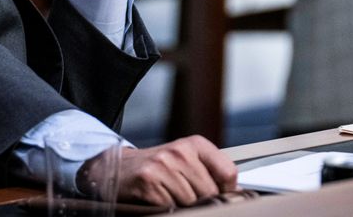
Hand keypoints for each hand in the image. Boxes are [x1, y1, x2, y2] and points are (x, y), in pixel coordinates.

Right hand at [114, 136, 236, 206]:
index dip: (227, 192)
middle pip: (210, 192)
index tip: (221, 198)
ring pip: (191, 202)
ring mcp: (164, 165)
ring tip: (170, 197)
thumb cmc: (156, 168)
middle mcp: (180, 151)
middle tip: (187, 199)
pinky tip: (158, 200)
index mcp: (195, 144)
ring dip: (183, 207)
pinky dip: (167, 209)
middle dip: (202, 202)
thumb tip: (233, 193)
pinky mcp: (148, 181)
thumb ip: (209, 173)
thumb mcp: (185, 162)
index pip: (228, 172)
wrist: (118, 169)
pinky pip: (171, 207)